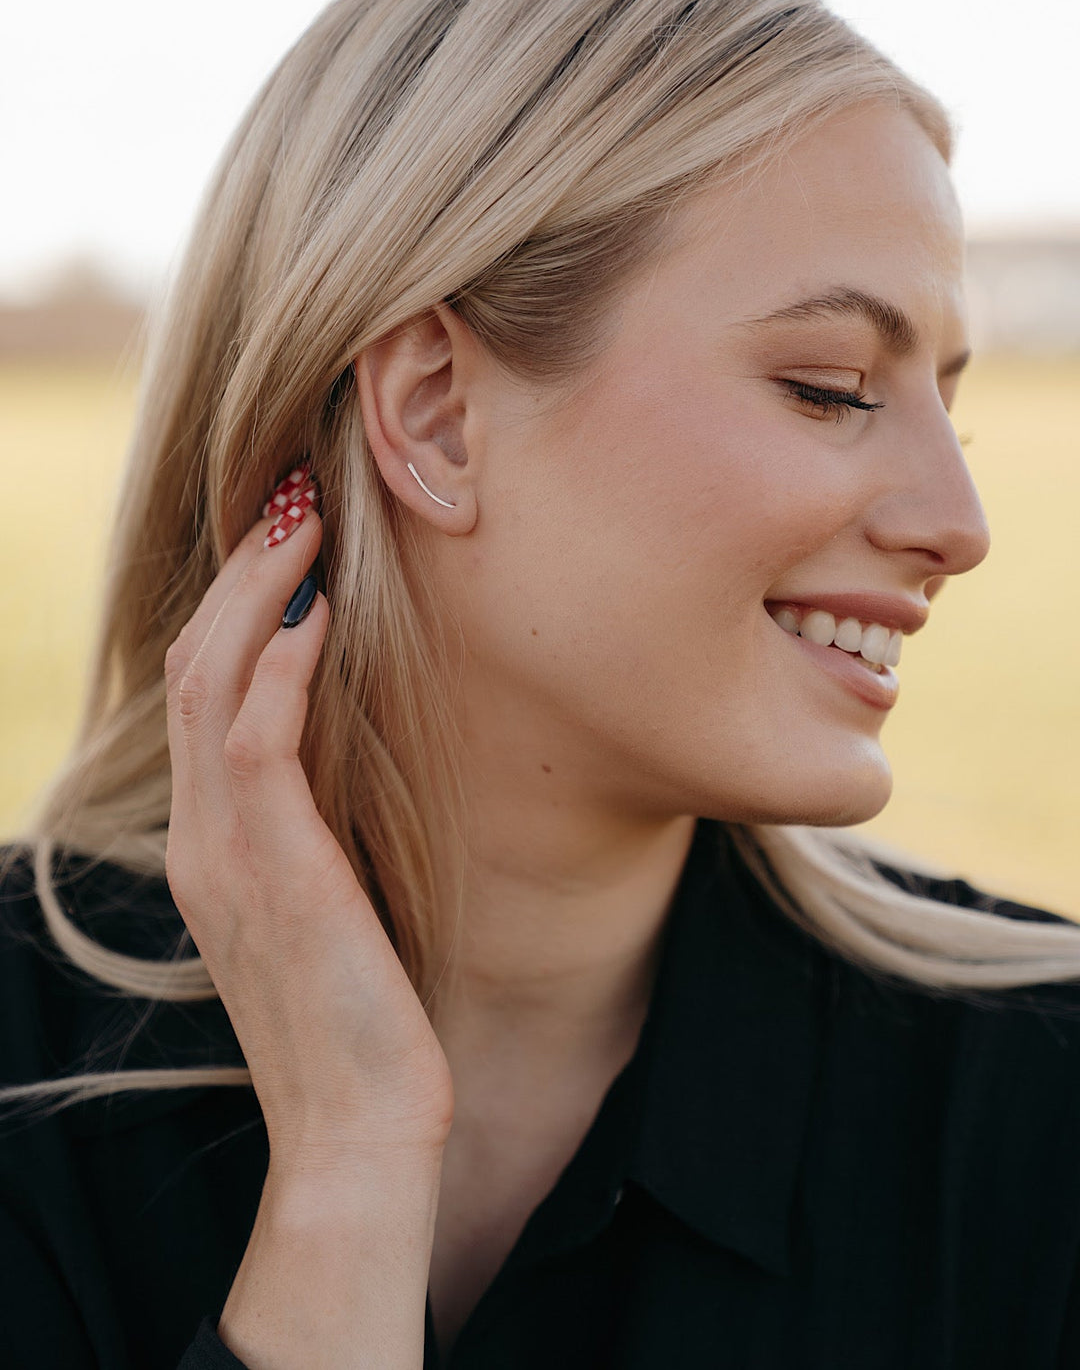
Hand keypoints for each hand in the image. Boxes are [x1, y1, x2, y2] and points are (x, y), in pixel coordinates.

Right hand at [162, 468, 454, 1177]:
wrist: (360, 1126)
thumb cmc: (361, 1012)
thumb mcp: (327, 900)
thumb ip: (314, 824)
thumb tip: (350, 750)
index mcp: (212, 843)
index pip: (200, 691)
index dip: (235, 603)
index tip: (286, 537)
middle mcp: (203, 838)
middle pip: (194, 665)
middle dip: (241, 571)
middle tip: (291, 495)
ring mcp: (227, 852)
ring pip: (212, 683)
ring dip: (257, 591)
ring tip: (302, 520)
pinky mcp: (276, 869)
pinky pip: (257, 740)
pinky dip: (280, 666)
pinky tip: (319, 613)